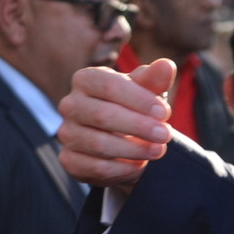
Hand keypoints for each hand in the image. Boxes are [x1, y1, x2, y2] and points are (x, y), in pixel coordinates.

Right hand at [58, 60, 175, 187]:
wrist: (124, 139)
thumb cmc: (135, 106)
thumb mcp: (147, 90)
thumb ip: (156, 78)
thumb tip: (166, 65)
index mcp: (86, 79)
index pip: (109, 85)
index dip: (139, 99)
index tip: (165, 112)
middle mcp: (70, 105)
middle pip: (103, 115)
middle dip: (139, 126)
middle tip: (166, 135)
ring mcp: (66, 133)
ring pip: (99, 144)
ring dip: (134, 149)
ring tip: (158, 150)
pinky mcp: (69, 160)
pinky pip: (96, 167)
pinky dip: (122, 168)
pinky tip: (139, 164)